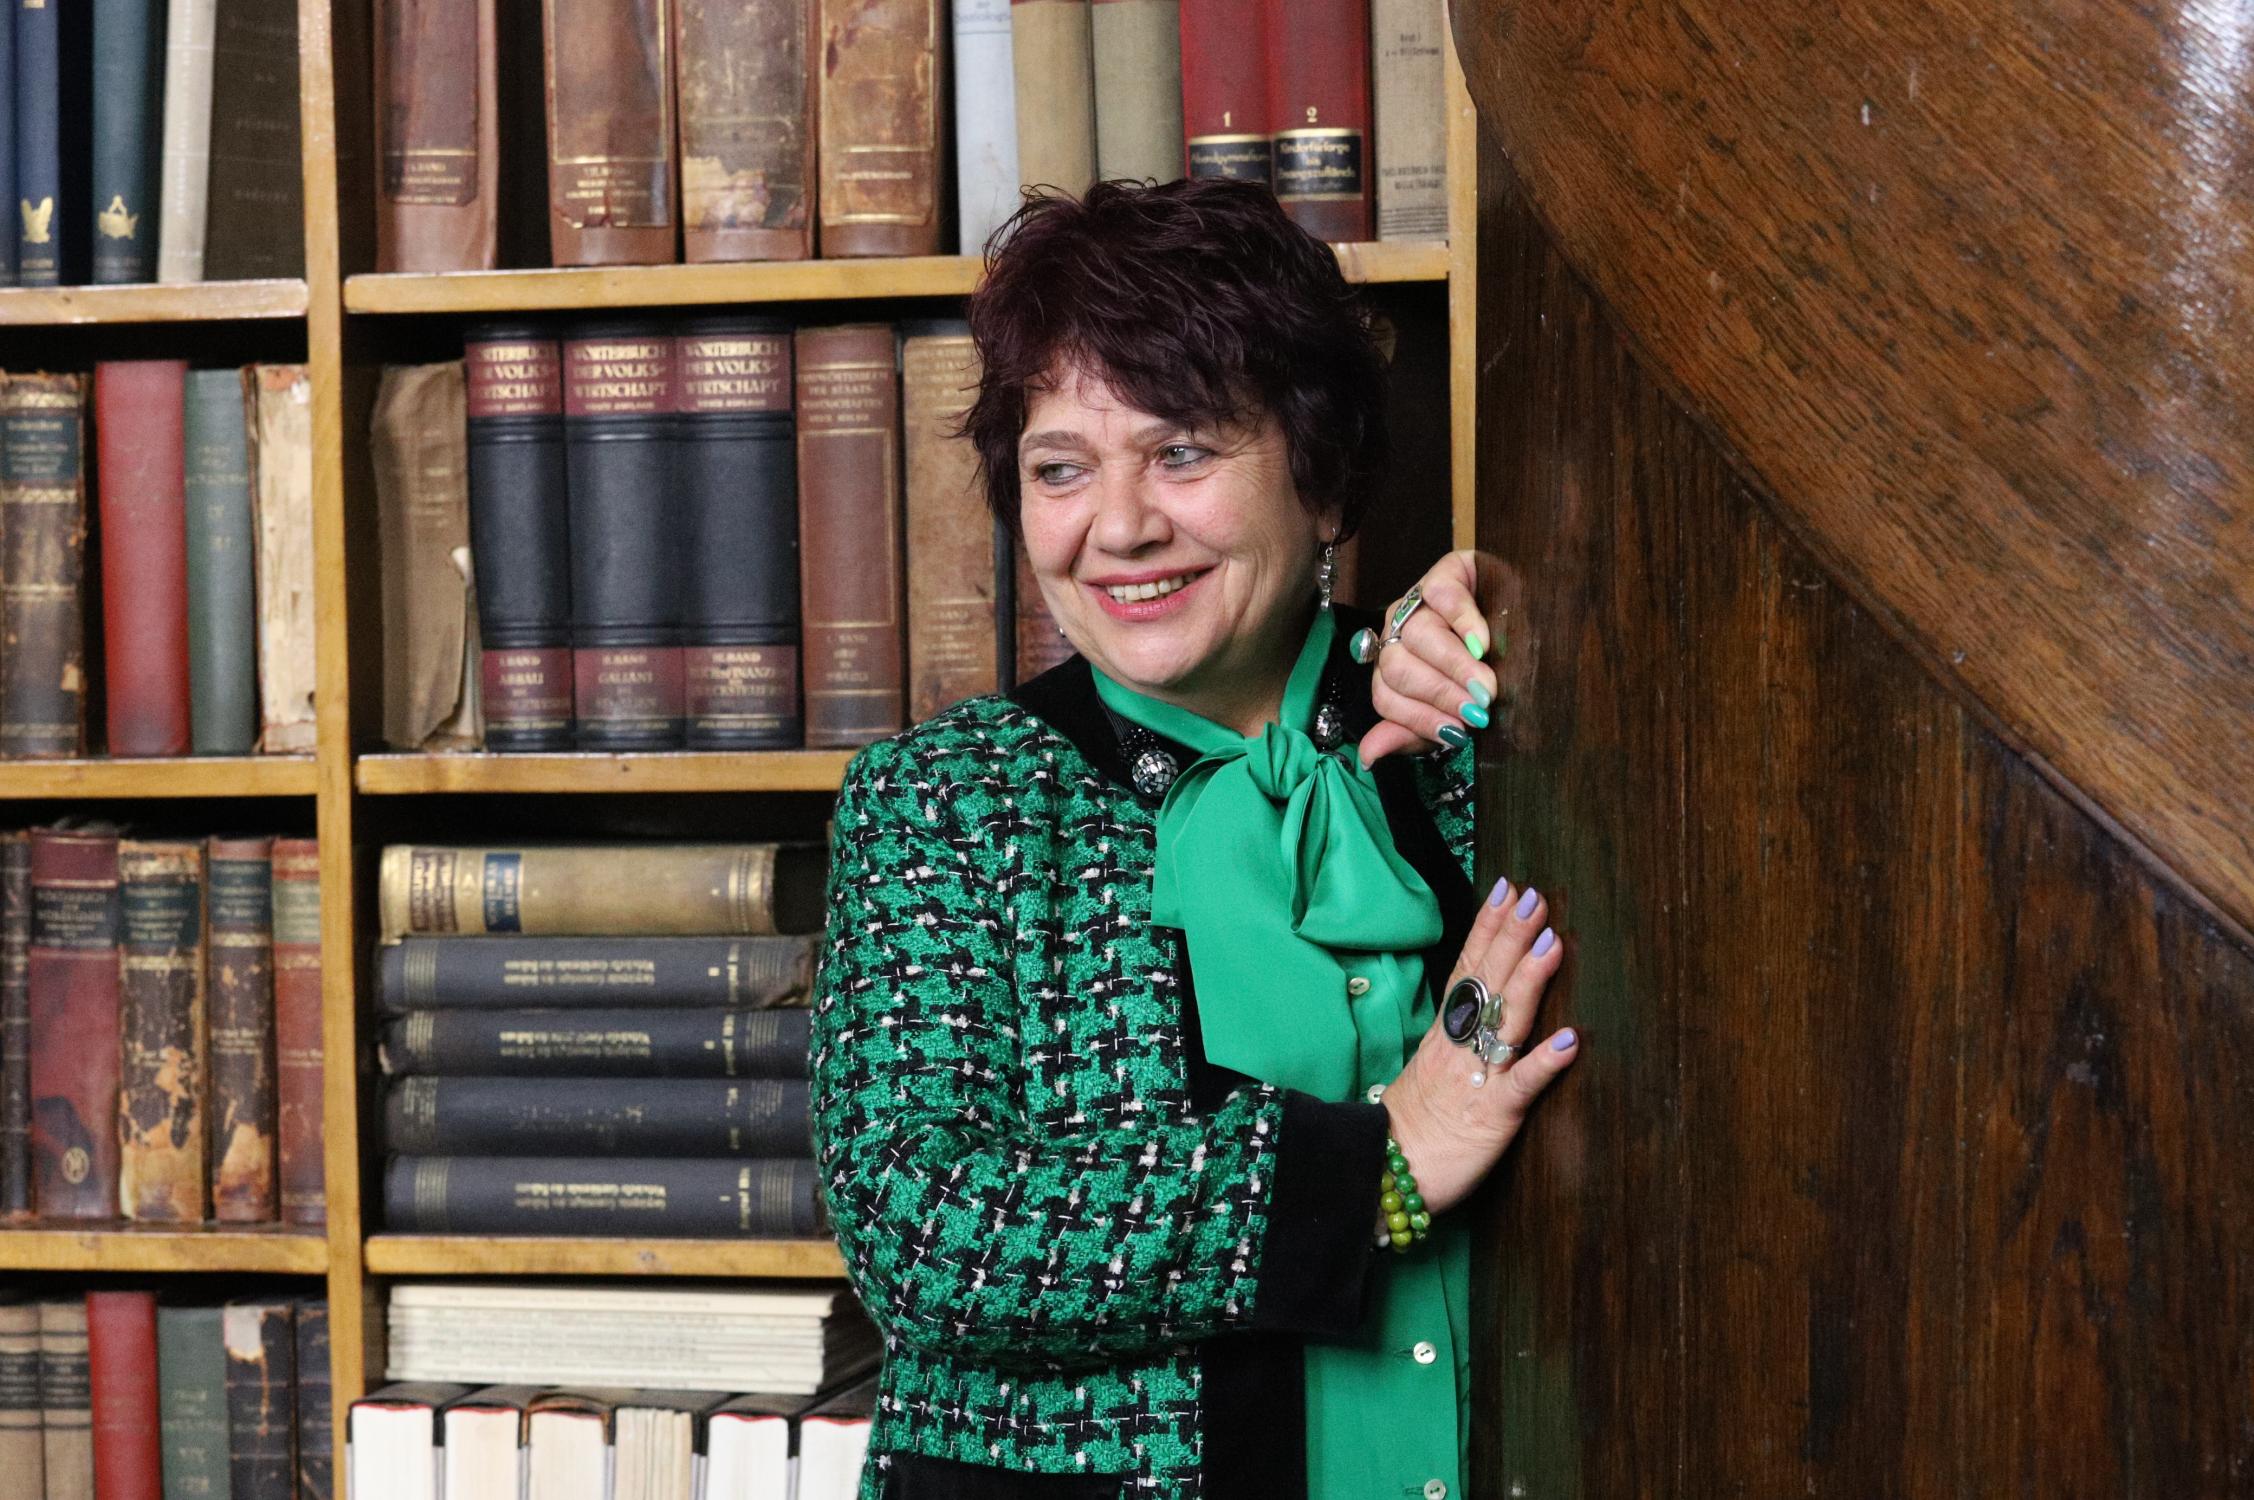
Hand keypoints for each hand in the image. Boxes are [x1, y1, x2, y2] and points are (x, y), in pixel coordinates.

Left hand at [1357, 549, 1509, 767]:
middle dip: (1440, 693)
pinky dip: (1461, 620)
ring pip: (1418, 634)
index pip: (1386, 697)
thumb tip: (1368, 758)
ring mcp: (1416, 601)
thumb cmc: (1482, 670)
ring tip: (1485, 685)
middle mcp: (1396, 634)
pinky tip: (1482, 641)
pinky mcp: (1442, 572)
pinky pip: (1440, 594)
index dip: (1420, 718)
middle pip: (1399, 668)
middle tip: (1479, 709)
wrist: (1519, 612)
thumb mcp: (1448, 707)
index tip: (1459, 734)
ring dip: (1454, 665)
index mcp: (1392, 669)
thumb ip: (1410, 732)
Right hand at [1381, 876, 1574, 1217]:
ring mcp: (1476, 1077)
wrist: (1383, 1176)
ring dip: (1529, 980)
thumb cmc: (1410, 1128)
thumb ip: (1453, 1038)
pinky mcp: (1493, 1116)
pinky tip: (1572, 1040)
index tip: (1507, 886)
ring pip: (1504, 1020)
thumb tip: (1475, 1009)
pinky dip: (1545, 1062)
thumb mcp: (1429, 1071)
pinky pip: (1521, 1086)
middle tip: (1536, 895)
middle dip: (1511, 935)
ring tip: (1552, 942)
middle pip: (1486, 980)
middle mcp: (1460, 1046)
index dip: (1487, 927)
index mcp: (1445, 1034)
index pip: (1467, 968)